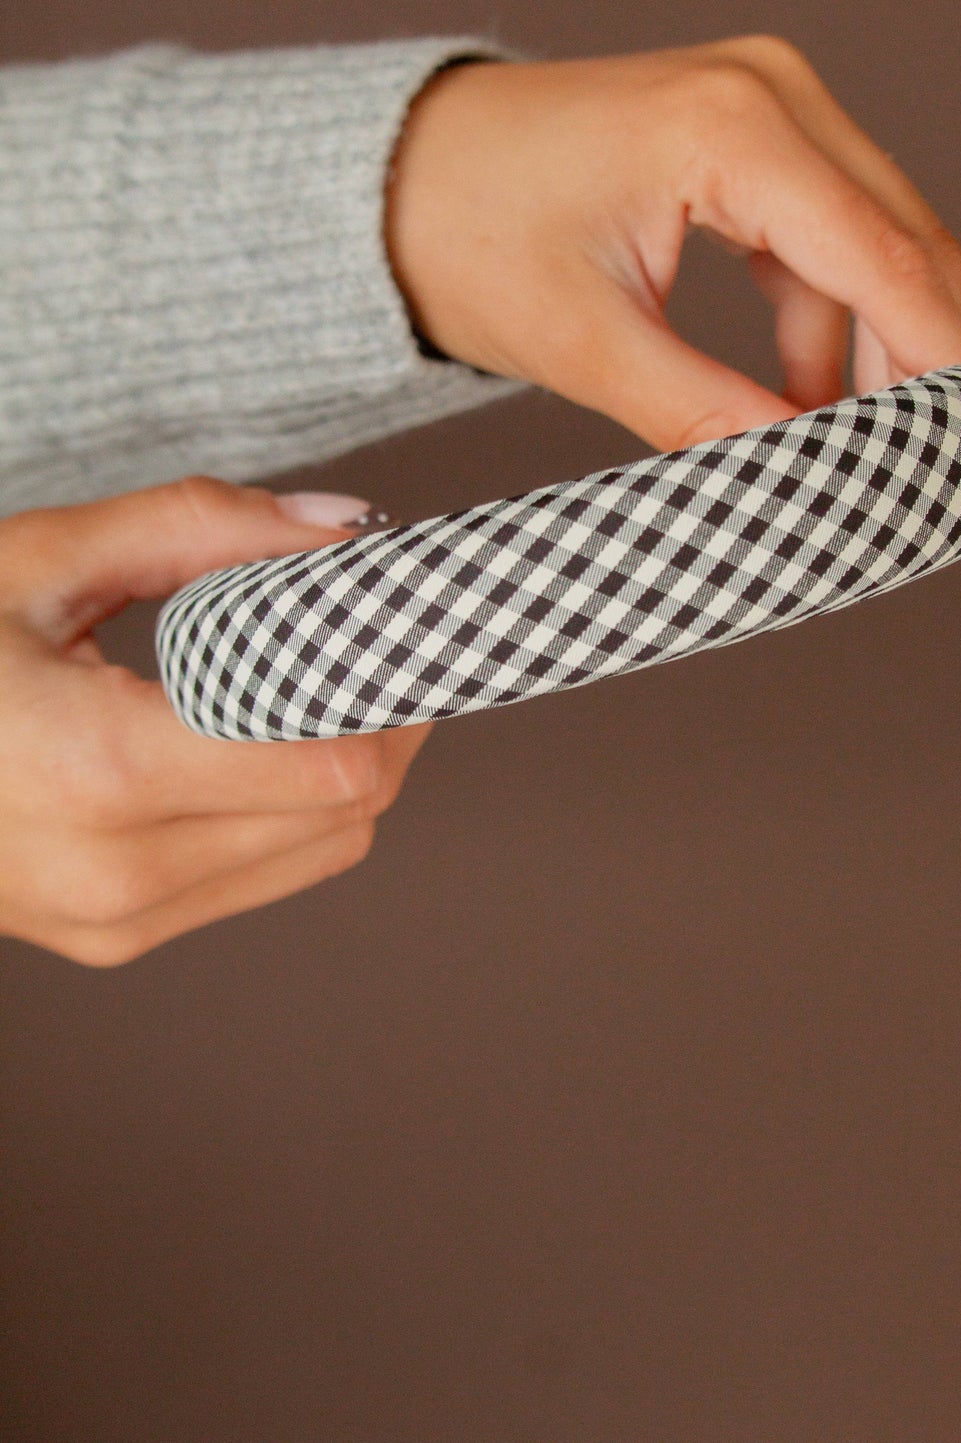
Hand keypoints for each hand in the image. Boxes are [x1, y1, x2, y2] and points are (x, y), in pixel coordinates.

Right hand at [0, 479, 426, 964]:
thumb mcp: (44, 559)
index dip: (395, 685)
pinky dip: (298, 803)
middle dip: (388, 713)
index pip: (334, 761)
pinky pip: (264, 874)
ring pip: (322, 850)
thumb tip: (344, 528)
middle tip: (383, 628)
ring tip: (334, 670)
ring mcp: (114, 921)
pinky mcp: (112, 936)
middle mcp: (117, 873)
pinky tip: (277, 729)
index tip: (411, 613)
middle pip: (348, 807)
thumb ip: (202, 528)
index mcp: (99, 773)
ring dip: (353, 760)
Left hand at [386, 35, 960, 450]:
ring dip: (867, 347)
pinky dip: (825, 315)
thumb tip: (804, 483)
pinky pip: (828, 229)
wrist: (398, 171)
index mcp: (730, 127)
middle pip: (904, 241)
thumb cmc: (467, 234)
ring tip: (840, 453)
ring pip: (875, 239)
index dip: (939, 363)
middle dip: (916, 362)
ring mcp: (766, 99)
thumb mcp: (582, 339)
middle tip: (914, 474)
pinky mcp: (752, 129)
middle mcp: (770, 89)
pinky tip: (800, 398)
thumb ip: (702, 413)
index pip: (881, 257)